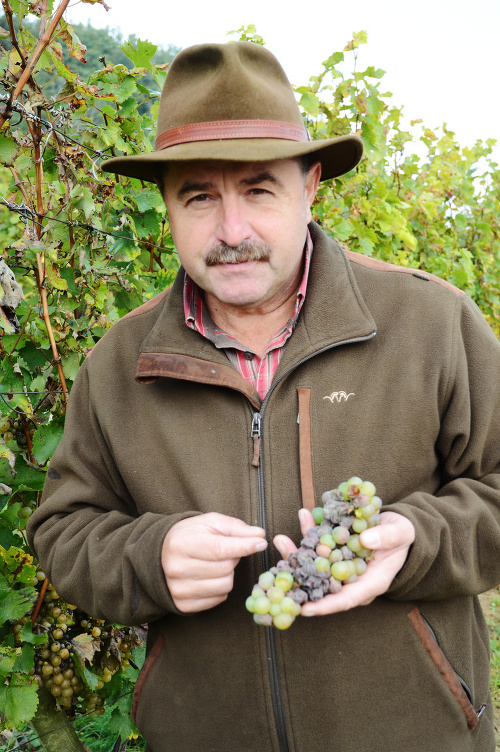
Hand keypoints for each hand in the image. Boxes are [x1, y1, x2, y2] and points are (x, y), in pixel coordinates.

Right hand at [162, 513, 266, 612]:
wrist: (162, 554)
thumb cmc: (191, 535)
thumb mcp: (211, 522)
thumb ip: (236, 527)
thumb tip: (260, 536)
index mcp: (181, 543)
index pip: (220, 549)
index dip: (244, 546)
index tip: (261, 543)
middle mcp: (177, 568)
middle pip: (226, 568)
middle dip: (233, 558)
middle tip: (225, 550)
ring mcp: (179, 589)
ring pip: (225, 586)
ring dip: (228, 574)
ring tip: (216, 563)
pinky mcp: (183, 605)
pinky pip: (219, 599)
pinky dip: (221, 588)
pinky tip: (210, 577)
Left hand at [273, 509, 414, 615]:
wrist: (398, 526)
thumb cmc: (402, 536)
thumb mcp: (401, 534)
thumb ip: (387, 538)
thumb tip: (365, 540)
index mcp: (371, 582)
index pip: (346, 600)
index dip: (326, 606)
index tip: (305, 610)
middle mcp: (352, 577)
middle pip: (324, 583)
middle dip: (301, 578)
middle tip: (280, 572)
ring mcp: (341, 562)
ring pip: (316, 563)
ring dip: (298, 552)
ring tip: (281, 540)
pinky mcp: (335, 547)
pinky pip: (319, 542)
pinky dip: (309, 532)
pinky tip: (303, 516)